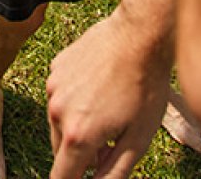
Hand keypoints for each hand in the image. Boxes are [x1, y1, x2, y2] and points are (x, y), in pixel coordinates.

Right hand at [46, 9, 169, 178]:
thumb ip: (113, 173)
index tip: (87, 173)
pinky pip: (61, 95)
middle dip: (81, 155)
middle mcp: (57, 112)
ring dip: (77, 126)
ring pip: (60, 121)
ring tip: (110, 110)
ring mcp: (54, 87)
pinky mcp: (56, 68)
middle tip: (111, 142)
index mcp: (77, 136)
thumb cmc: (146, 88)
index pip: (61, 177)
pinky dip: (76, 100)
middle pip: (60, 151)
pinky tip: (101, 86)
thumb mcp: (138, 140)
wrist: (140, 35)